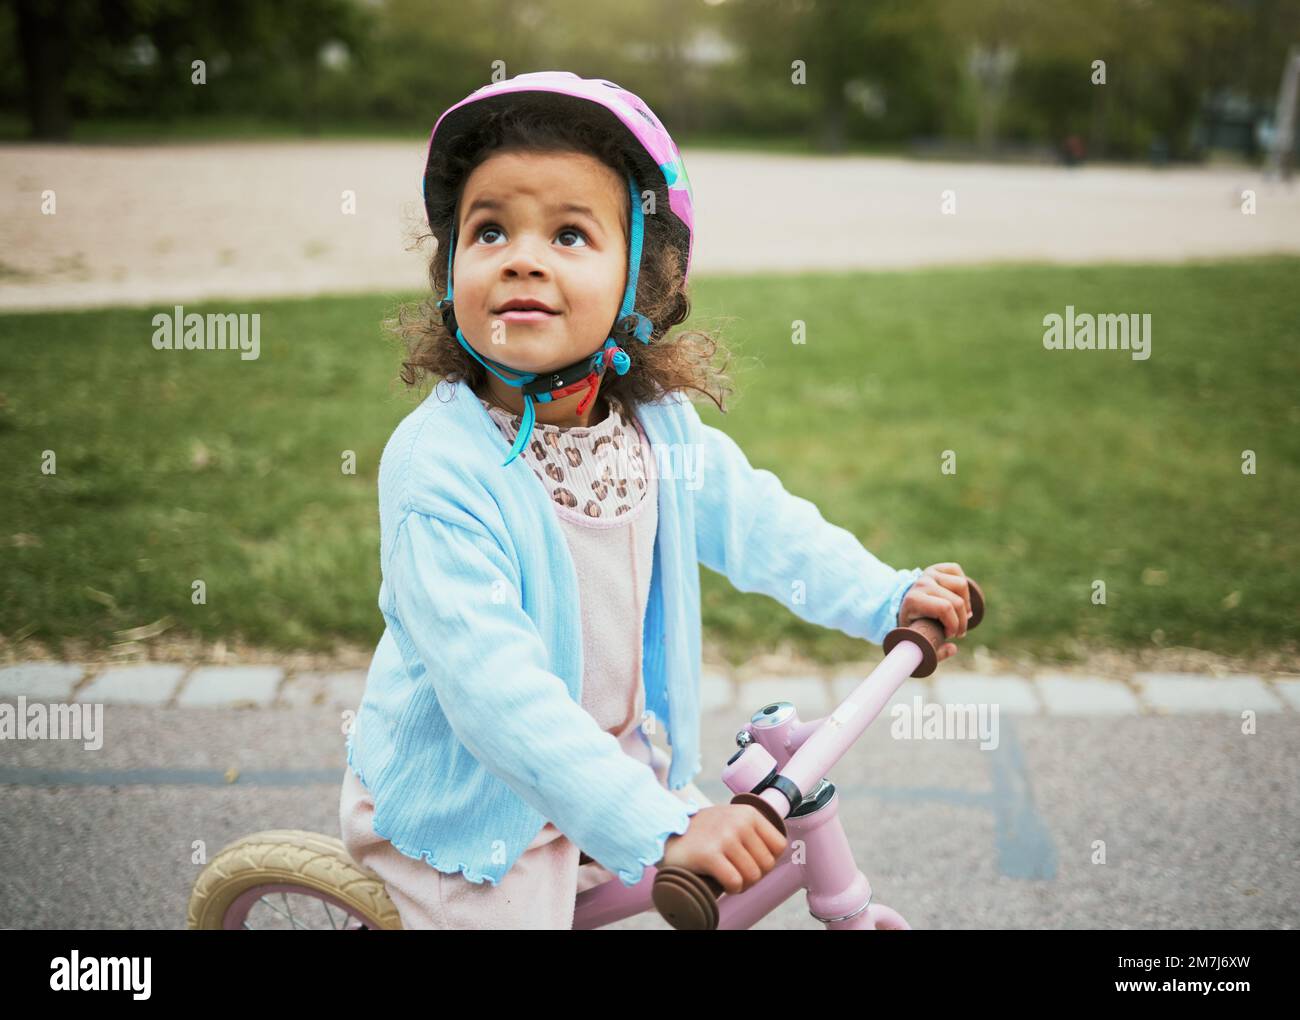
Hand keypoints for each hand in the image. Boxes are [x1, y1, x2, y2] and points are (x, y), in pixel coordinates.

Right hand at [660, 804, 786, 894]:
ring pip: (753, 875)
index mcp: (748, 813)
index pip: (779, 845)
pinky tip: (720, 881)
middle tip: (737, 873)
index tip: (751, 862)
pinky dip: (731, 888)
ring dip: (742, 884)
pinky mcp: (710, 855)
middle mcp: (739, 822)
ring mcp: (724, 837)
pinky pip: (735, 882)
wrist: (664, 832)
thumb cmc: (701, 832)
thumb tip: (775, 856)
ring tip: (728, 876)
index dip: (768, 859)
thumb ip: (752, 831)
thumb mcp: (730, 819)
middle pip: (767, 864)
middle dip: (754, 875)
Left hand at [898, 562, 972, 660]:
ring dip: (966, 604)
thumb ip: (934, 652)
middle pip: (957, 601)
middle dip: (962, 621)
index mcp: (913, 600)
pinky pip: (957, 571)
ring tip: (960, 617)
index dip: (954, 624)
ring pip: (961, 585)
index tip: (949, 635)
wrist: (898, 607)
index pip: (945, 608)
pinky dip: (962, 586)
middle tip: (957, 632)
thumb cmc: (911, 627)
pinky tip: (960, 599)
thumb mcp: (916, 642)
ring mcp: (929, 574)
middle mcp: (921, 584)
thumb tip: (953, 649)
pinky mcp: (936, 568)